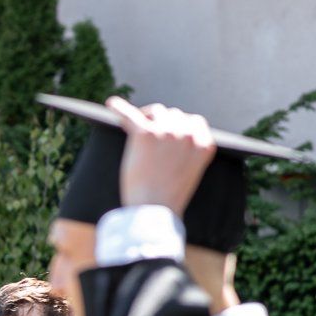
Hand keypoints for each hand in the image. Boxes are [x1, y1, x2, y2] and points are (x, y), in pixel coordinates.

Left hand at [108, 96, 216, 217]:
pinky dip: (120, 108)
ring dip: (147, 116)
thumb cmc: (167, 198)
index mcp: (205, 144)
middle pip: (174, 115)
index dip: (180, 126)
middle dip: (163, 122)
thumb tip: (169, 134)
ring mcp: (168, 132)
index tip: (170, 130)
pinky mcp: (145, 134)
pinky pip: (130, 115)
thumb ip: (185, 152)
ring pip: (156, 111)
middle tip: (149, 133)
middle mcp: (189, 134)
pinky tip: (111, 104)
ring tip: (137, 125)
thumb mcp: (187, 172)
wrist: (153, 211)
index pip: (195, 122)